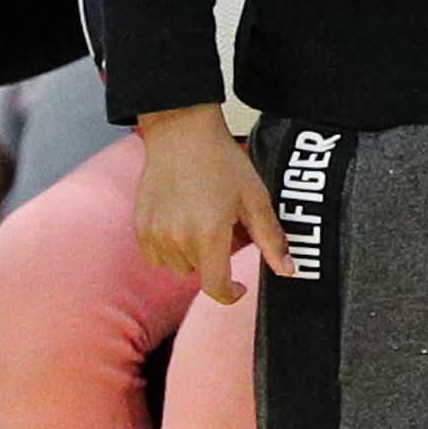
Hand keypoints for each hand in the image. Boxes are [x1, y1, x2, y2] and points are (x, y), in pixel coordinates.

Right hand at [134, 107, 287, 302]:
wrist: (182, 134)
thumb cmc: (222, 163)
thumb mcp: (255, 199)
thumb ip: (271, 239)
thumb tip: (288, 271)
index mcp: (209, 235)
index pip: (215, 287)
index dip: (230, 294)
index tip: (238, 287)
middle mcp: (178, 240)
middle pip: (200, 272)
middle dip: (215, 258)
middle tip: (224, 227)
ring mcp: (155, 234)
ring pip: (178, 265)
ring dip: (192, 253)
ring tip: (202, 220)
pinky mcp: (140, 226)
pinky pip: (156, 255)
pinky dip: (169, 247)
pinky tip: (181, 220)